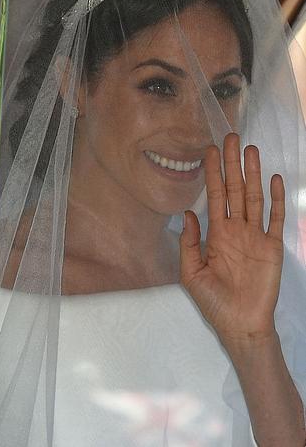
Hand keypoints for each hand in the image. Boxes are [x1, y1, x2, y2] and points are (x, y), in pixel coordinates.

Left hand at [180, 133, 283, 348]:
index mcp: (215, 234)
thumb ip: (188, 243)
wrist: (239, 324)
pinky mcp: (272, 247)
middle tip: (230, 137)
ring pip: (254, 198)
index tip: (208, 151)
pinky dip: (275, 199)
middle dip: (231, 164)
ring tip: (250, 150)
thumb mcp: (191, 272)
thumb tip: (186, 213)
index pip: (214, 197)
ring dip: (252, 174)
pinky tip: (272, 179)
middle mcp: (236, 230)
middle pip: (235, 190)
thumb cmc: (213, 301)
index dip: (212, 174)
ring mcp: (255, 236)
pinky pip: (274, 219)